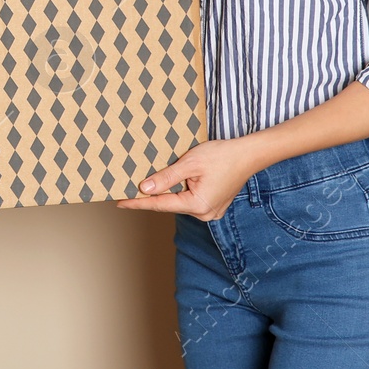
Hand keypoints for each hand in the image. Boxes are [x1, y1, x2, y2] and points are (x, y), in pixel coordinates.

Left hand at [114, 139, 258, 220]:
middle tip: (128, 190)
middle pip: (170, 204)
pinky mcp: (214, 205)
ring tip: (146, 186)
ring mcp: (211, 211)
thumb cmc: (221, 156)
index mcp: (197, 205)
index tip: (120, 202)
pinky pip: (190, 200)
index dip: (138, 203)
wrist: (248, 154)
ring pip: (180, 202)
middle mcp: (204, 213)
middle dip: (150, 197)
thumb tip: (145, 189)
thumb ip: (166, 178)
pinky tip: (168, 185)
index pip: (160, 205)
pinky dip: (179, 193)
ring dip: (166, 194)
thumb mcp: (189, 164)